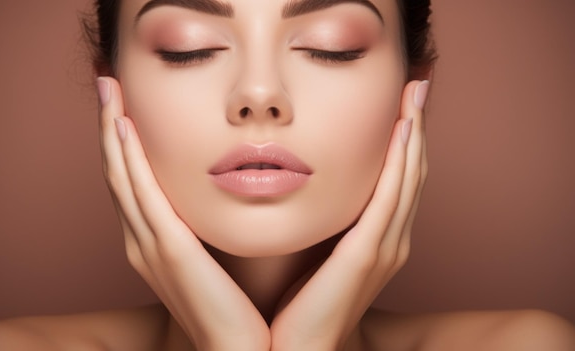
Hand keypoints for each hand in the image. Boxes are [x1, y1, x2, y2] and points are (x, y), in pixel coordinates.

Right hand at [97, 77, 269, 350]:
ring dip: (114, 131)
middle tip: (108, 87)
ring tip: (110, 92)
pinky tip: (125, 126)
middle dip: (111, 128)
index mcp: (154, 244)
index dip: (124, 145)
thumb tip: (219, 199)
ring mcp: (149, 244)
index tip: (125, 108)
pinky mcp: (167, 247)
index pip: (133, 184)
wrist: (240, 349)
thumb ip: (207, 230)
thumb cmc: (235, 307)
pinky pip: (141, 191)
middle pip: (119, 173)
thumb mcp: (215, 259)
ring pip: (122, 176)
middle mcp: (141, 241)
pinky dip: (129, 157)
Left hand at [270, 80, 429, 350]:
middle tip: (416, 88)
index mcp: (377, 241)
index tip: (401, 106)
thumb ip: (322, 222)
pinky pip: (391, 198)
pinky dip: (401, 162)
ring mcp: (385, 248)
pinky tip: (403, 131)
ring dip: (413, 136)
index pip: (397, 181)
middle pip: (410, 174)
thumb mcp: (314, 251)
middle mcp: (391, 241)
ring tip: (415, 96)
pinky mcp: (368, 253)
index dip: (403, 143)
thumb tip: (300, 184)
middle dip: (415, 130)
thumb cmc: (297, 302)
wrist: (295, 347)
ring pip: (408, 179)